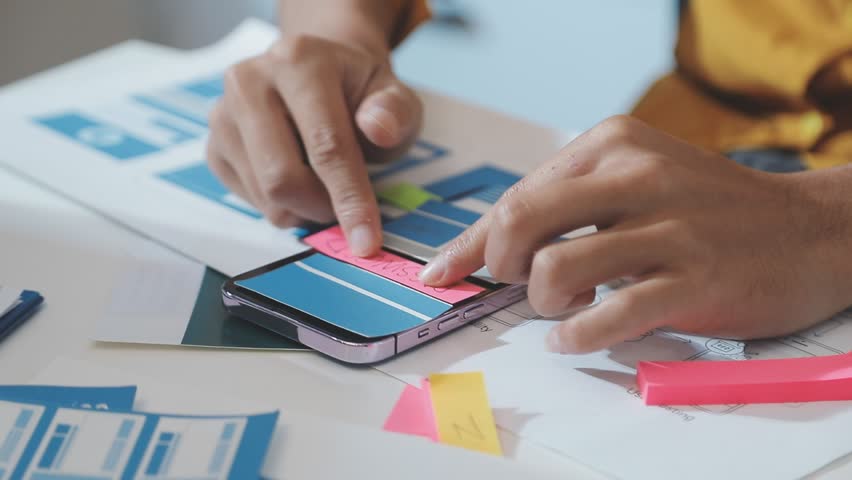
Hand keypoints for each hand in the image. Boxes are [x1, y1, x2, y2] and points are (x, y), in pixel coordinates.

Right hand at [206, 34, 421, 255]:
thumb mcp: (395, 97)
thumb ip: (395, 112)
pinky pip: (250, 200)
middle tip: (348, 209)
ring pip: (265, 196)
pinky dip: (283, 206)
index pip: (325, 145)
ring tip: (327, 185)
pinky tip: (300, 178)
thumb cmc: (360, 93)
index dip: (349, 199)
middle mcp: (250, 81)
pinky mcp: (214, 146)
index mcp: (300, 61)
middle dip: (322, 209)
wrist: (320, 74)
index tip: (367, 243)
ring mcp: (223, 114)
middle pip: (281, 177)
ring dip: (305, 210)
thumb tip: (379, 128)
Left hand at [419, 116, 851, 352]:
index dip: (470, 243)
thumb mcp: (637, 179)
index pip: (516, 196)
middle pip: (520, 222)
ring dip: (542, 302)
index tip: (441, 274)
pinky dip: (577, 335)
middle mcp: (637, 176)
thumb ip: (568, 203)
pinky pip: (609, 314)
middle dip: (498, 265)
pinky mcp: (695, 280)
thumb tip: (486, 246)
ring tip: (562, 307)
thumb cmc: (707, 208)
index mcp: (612, 145)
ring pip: (555, 270)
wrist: (810, 230)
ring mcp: (669, 228)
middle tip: (517, 283)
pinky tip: (573, 338)